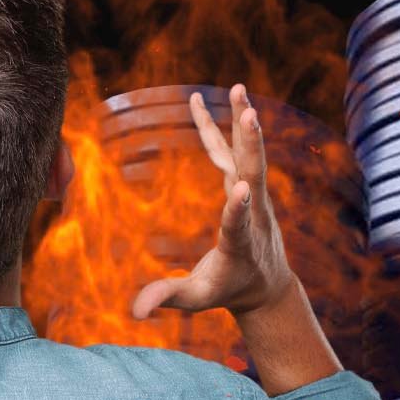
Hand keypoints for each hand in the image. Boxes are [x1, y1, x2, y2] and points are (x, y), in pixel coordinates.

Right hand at [130, 83, 297, 319]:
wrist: (265, 283)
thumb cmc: (228, 291)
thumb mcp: (198, 299)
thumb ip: (168, 298)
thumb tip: (134, 312)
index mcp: (240, 246)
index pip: (239, 226)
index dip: (239, 210)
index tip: (241, 190)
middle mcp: (253, 215)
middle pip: (252, 175)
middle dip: (250, 146)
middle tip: (248, 112)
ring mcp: (254, 197)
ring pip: (247, 155)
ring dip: (240, 122)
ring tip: (237, 88)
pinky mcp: (247, 184)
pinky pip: (234, 151)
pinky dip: (223, 126)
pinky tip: (210, 101)